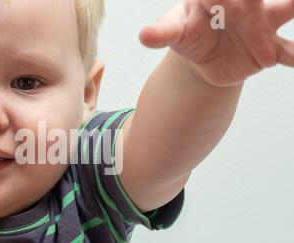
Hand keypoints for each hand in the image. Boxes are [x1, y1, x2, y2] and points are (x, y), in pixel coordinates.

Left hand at [139, 0, 293, 86]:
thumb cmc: (187, 35)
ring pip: (281, 11)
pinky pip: (285, 50)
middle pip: (251, 0)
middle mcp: (244, 3)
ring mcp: (260, 22)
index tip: (211, 0)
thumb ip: (162, 33)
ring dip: (290, 8)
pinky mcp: (269, 45)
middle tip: (241, 12)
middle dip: (250, 8)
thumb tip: (143, 36)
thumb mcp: (174, 32)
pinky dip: (292, 55)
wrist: (204, 57)